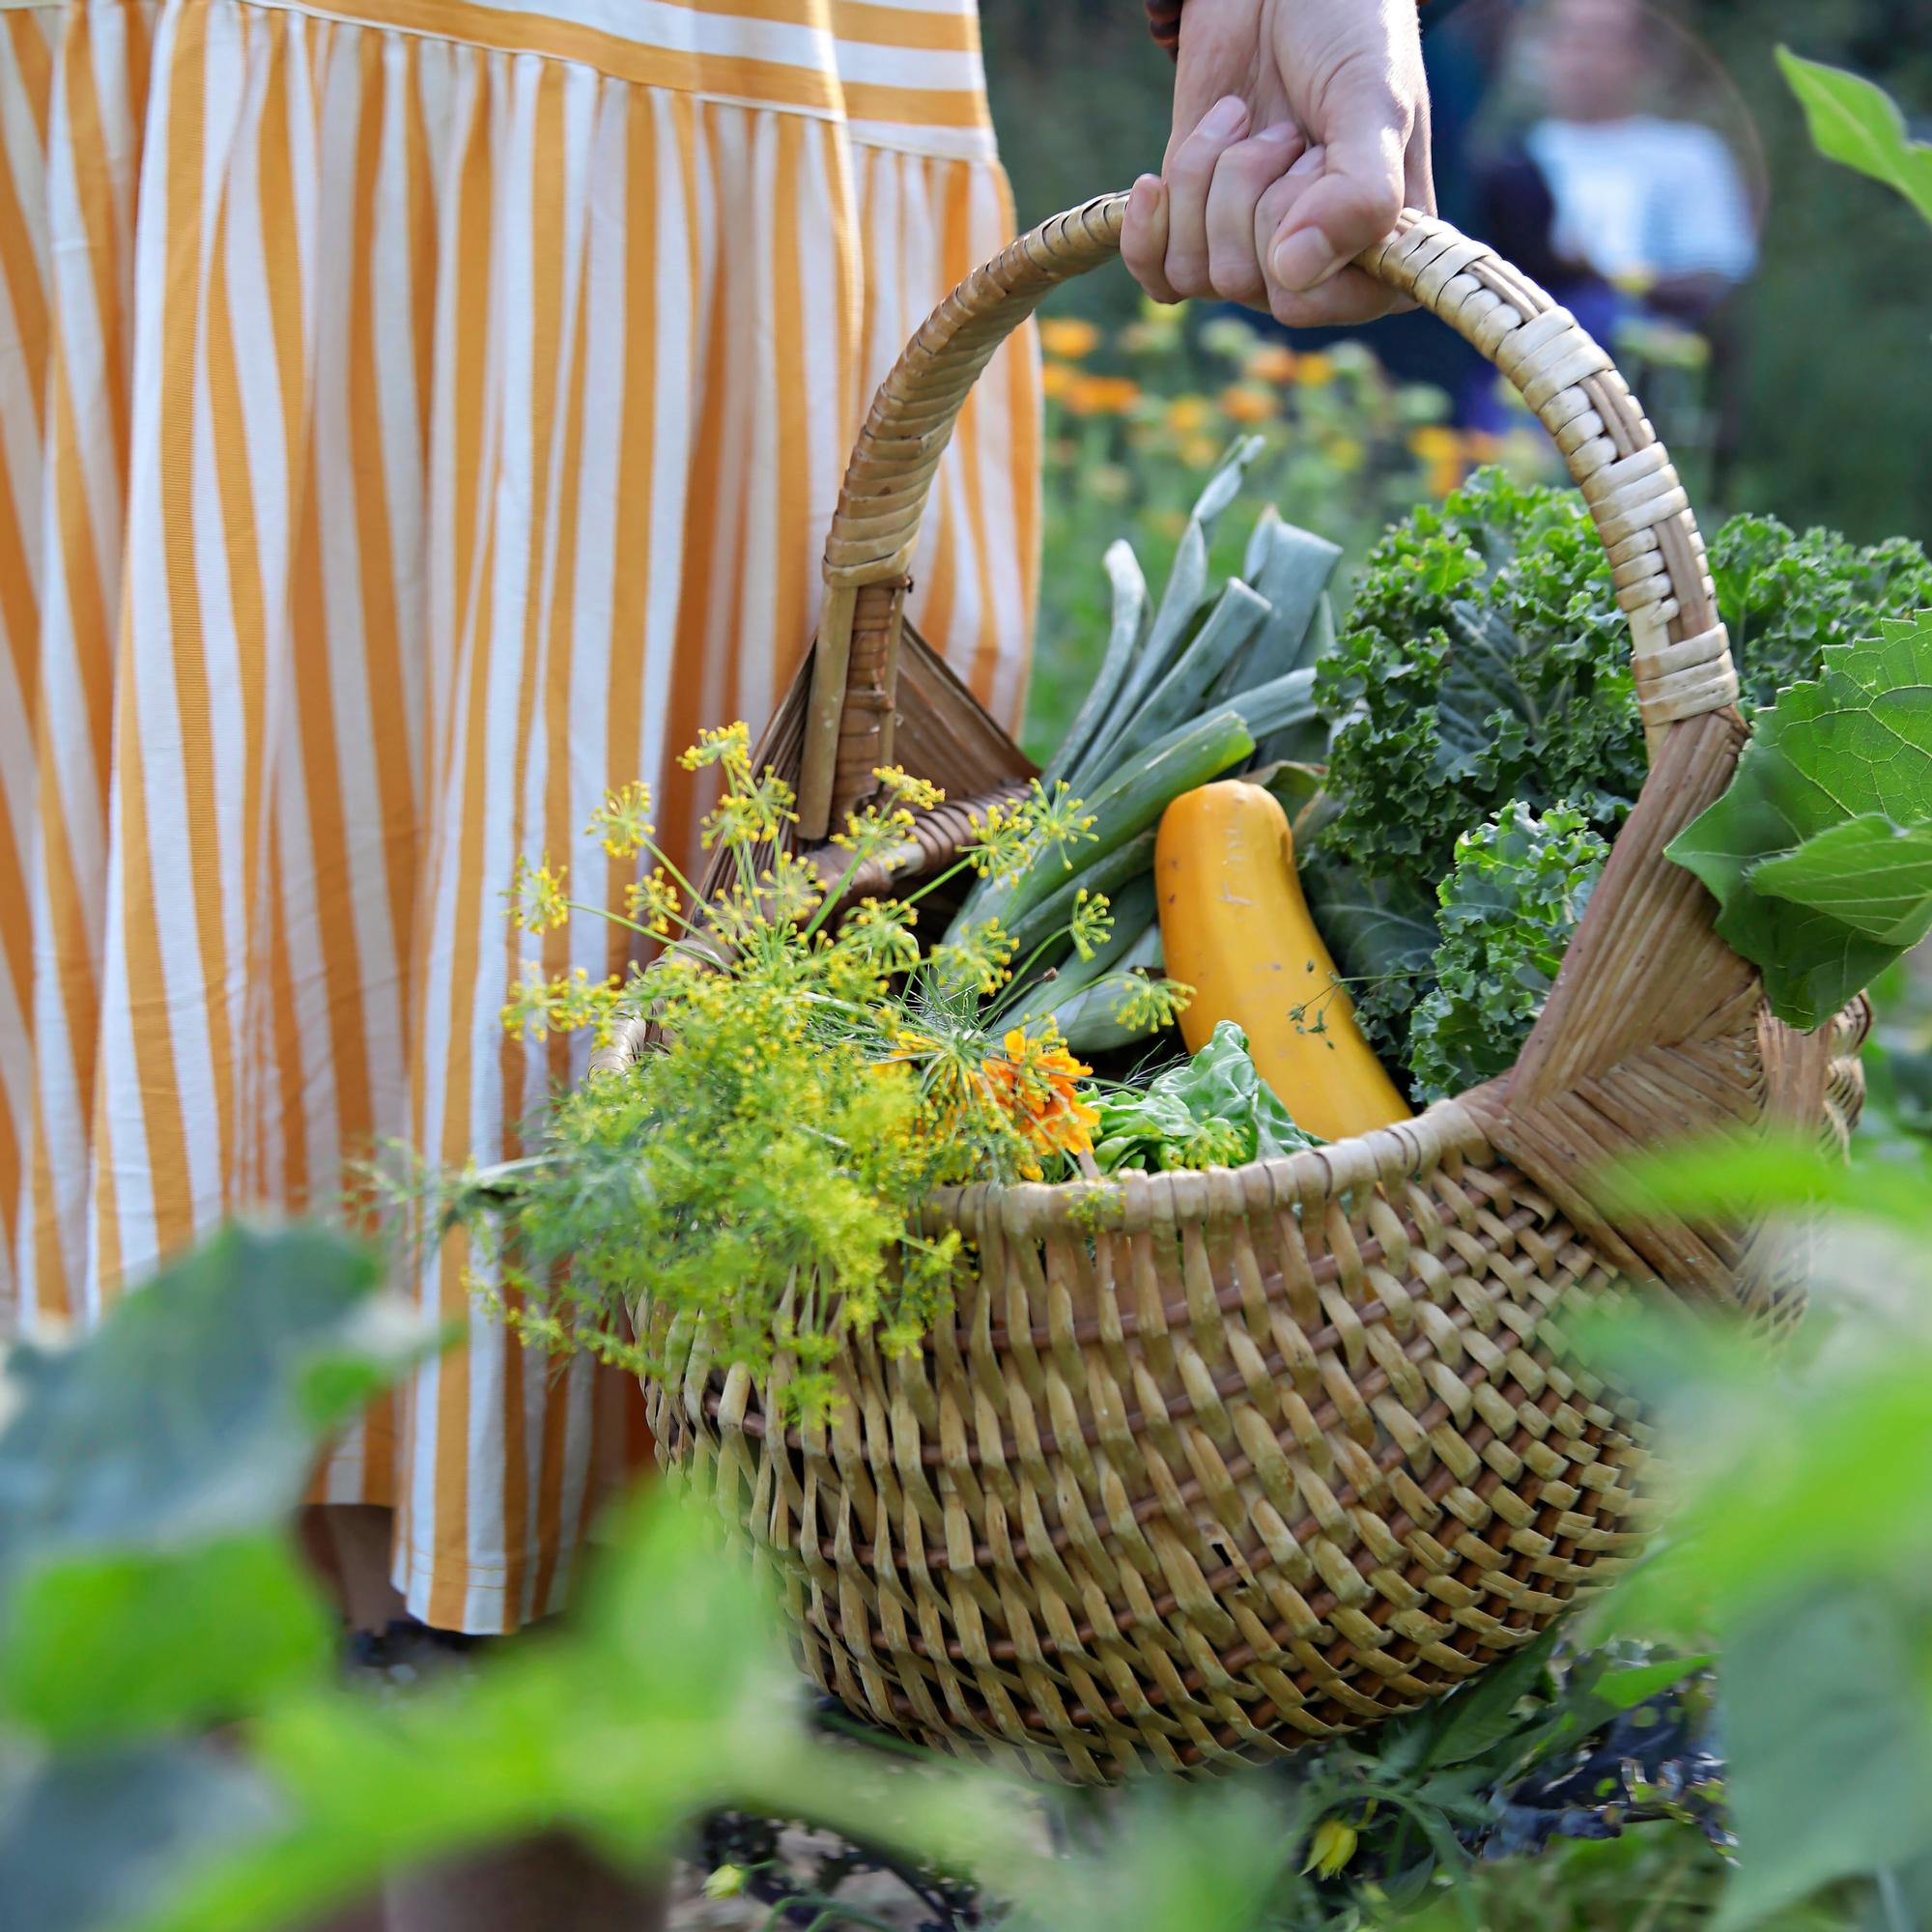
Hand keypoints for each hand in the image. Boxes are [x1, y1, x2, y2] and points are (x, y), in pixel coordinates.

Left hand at [1121, 0, 1433, 326]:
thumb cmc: (1348, 31)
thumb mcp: (1373, 102)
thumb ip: (1360, 195)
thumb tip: (1293, 276)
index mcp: (1381, 257)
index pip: (1312, 303)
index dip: (1296, 229)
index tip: (1317, 157)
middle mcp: (1319, 271)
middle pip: (1247, 282)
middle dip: (1250, 187)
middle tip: (1284, 127)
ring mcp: (1254, 253)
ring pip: (1198, 272)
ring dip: (1206, 181)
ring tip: (1242, 121)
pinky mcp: (1196, 231)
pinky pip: (1159, 277)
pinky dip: (1150, 228)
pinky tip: (1155, 180)